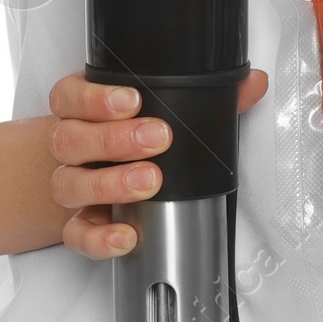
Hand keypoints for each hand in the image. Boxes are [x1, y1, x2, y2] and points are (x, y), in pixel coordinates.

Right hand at [47, 69, 269, 259]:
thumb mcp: (159, 108)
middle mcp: (70, 144)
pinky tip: (126, 234)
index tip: (133, 99)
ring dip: (109, 183)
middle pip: (71, 138)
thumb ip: (206, 95)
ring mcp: (71, 183)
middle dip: (114, 139)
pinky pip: (76, 234)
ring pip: (69, 183)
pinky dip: (99, 238)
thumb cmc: (127, 132)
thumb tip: (252, 83)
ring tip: (149, 181)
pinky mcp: (75, 223)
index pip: (71, 97)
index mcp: (81, 108)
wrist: (88, 170)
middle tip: (157, 138)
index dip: (96, 99)